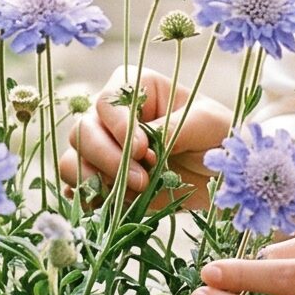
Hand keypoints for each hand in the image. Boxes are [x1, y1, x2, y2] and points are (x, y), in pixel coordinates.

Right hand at [57, 65, 231, 212]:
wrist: (223, 176)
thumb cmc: (218, 136)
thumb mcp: (208, 124)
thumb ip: (175, 128)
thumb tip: (144, 142)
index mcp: (137, 89)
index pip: (107, 100)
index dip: (118, 125)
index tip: (143, 150)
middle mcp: (113, 117)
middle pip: (82, 130)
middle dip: (108, 158)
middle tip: (143, 180)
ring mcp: (104, 150)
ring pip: (72, 160)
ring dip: (97, 180)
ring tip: (135, 194)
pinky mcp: (104, 181)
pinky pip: (78, 190)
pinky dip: (92, 200)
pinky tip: (119, 206)